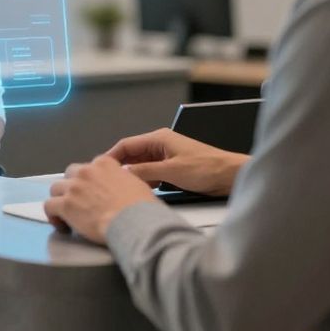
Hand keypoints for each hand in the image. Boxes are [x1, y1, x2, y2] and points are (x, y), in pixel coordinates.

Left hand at [43, 157, 157, 243]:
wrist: (134, 221)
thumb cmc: (142, 206)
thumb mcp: (136, 183)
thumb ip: (122, 179)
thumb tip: (121, 186)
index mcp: (105, 163)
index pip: (91, 167)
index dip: (90, 180)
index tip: (94, 192)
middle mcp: (86, 171)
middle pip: (70, 174)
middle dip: (72, 186)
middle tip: (79, 202)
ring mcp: (74, 187)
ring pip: (55, 188)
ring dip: (60, 199)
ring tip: (67, 214)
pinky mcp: (65, 205)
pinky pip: (49, 206)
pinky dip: (53, 216)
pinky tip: (62, 226)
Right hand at [105, 129, 246, 196]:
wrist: (230, 176)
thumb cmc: (208, 168)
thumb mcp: (172, 171)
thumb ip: (145, 172)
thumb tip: (123, 174)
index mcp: (159, 139)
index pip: (126, 145)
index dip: (111, 157)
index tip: (99, 169)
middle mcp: (161, 145)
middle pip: (131, 156)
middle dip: (119, 169)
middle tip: (107, 183)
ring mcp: (166, 157)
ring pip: (140, 166)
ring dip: (132, 177)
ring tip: (121, 190)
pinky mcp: (172, 169)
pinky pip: (151, 174)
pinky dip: (144, 182)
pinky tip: (140, 192)